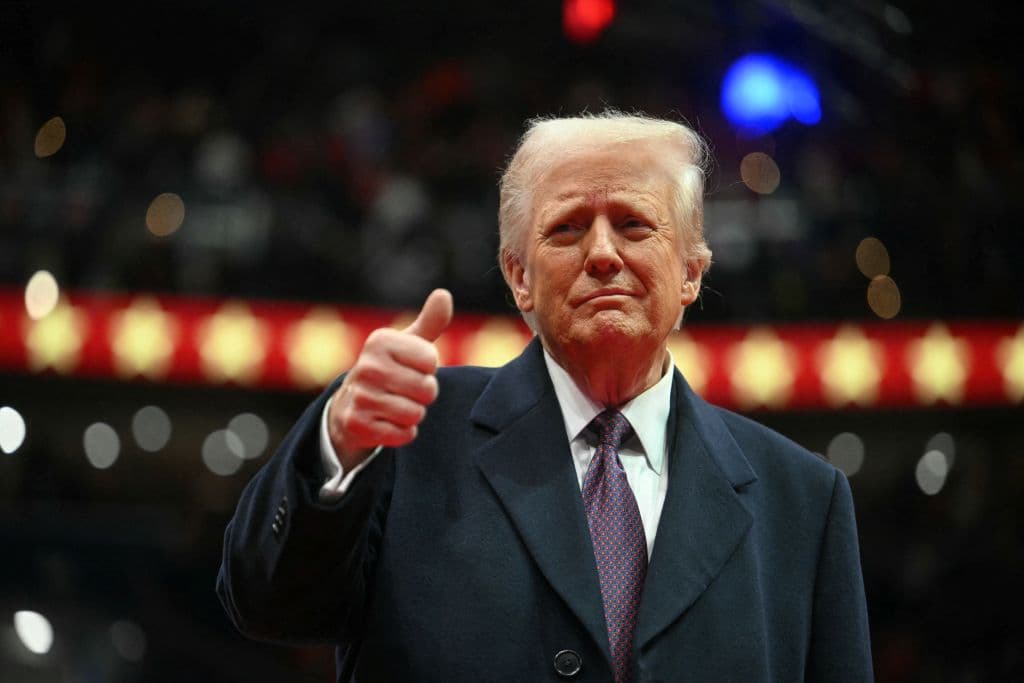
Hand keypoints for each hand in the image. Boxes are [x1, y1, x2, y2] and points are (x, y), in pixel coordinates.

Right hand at [327, 289, 452, 469]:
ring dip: (413, 414)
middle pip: (427, 390)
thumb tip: (444, 294)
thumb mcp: (408, 344)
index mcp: (380, 341)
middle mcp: (366, 366)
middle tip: (405, 390)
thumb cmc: (390, 369)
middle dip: (423, 394)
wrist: (351, 405)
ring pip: (416, 414)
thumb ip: (430, 322)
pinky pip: (404, 434)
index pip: (431, 361)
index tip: (410, 368)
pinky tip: (387, 422)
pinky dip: (402, 432)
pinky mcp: (358, 425)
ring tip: (395, 405)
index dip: (428, 369)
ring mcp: (360, 396)